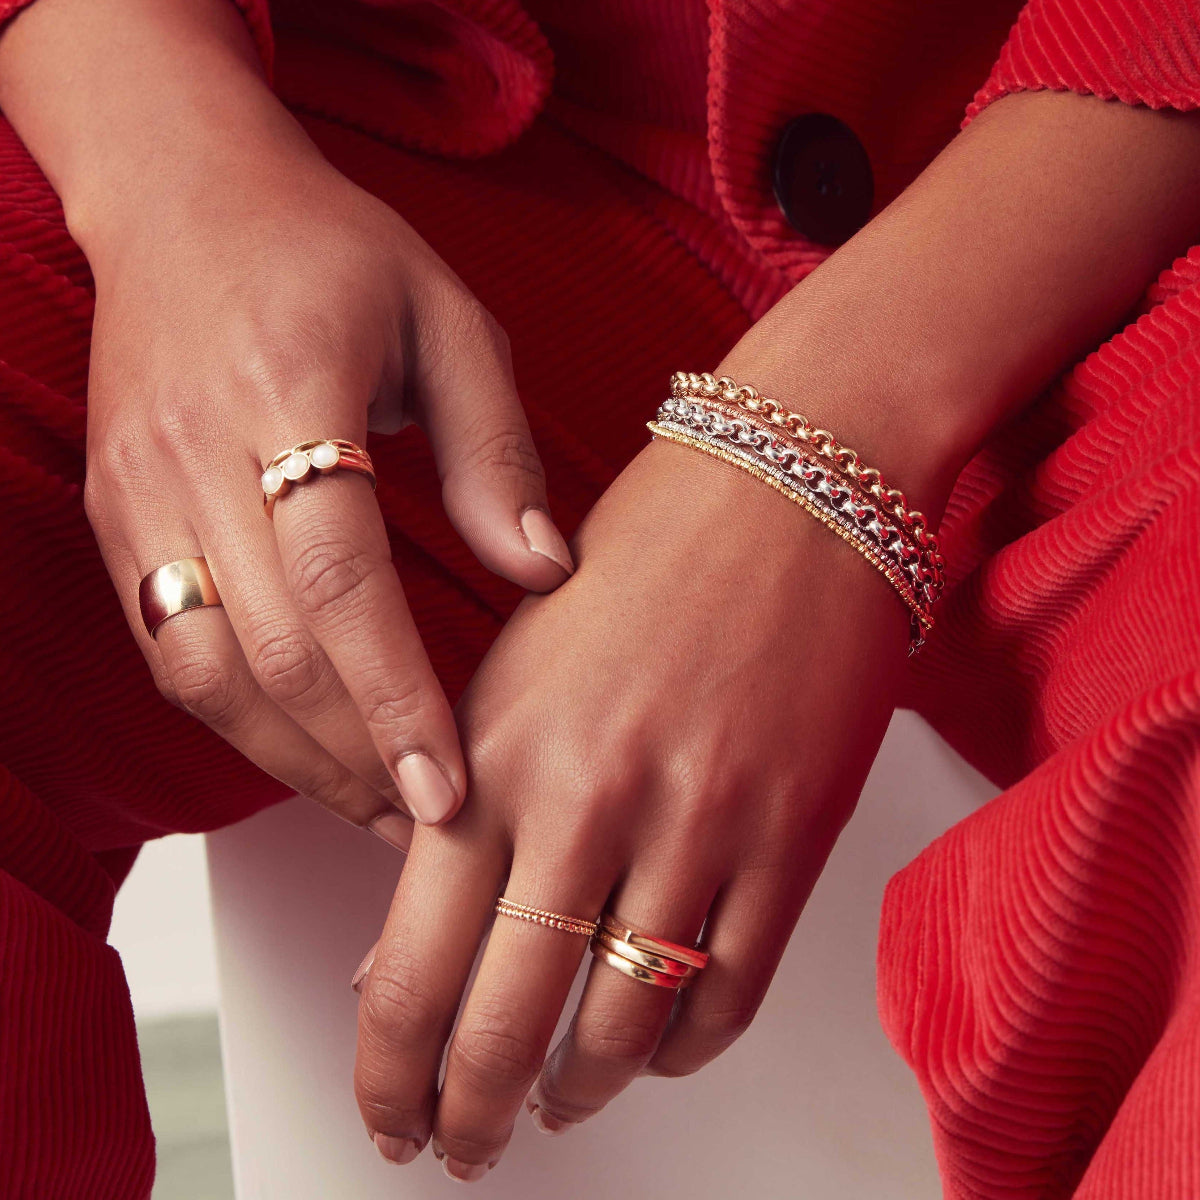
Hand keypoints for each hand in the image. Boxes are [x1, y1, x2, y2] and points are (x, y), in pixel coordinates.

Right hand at [82, 144, 572, 840]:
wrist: (183, 195)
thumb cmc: (331, 250)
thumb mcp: (448, 320)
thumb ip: (496, 450)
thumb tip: (545, 574)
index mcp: (287, 390)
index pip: (339, 581)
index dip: (396, 699)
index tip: (449, 793)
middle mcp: (193, 451)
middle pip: (270, 649)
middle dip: (355, 757)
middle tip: (428, 828)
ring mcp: (137, 489)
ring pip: (204, 669)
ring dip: (293, 759)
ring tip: (376, 809)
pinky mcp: (114, 514)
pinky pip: (170, 646)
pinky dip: (238, 716)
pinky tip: (304, 750)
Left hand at [352, 438, 910, 1176]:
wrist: (786, 489)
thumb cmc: (645, 561)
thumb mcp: (513, 673)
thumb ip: (459, 810)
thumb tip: (407, 955)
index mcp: (495, 754)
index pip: (412, 967)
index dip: (389, 1071)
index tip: (389, 1114)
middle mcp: (587, 800)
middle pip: (506, 1026)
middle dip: (471, 1116)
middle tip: (463, 1146)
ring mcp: (696, 824)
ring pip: (624, 1031)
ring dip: (582, 1089)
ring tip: (560, 1098)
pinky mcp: (790, 837)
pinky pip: (730, 994)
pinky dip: (685, 1048)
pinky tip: (658, 1047)